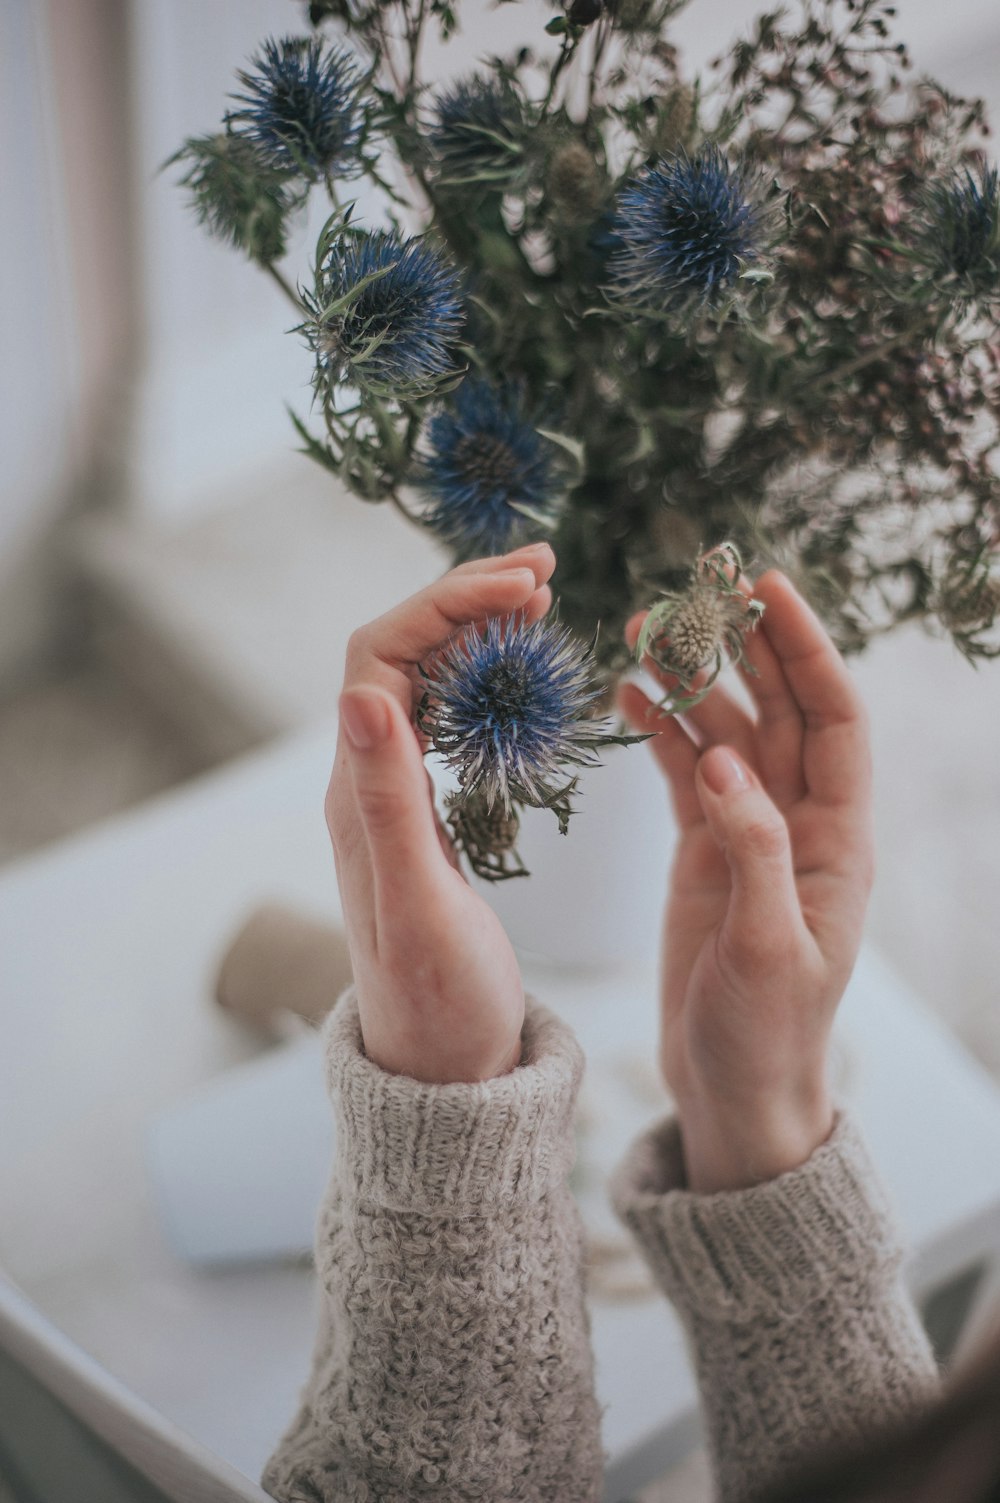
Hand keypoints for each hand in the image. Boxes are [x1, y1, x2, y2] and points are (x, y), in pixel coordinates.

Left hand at [326, 543, 554, 1084]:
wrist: (444, 1067)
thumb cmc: (440, 1001)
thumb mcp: (420, 904)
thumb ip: (391, 803)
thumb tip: (362, 694)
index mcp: (358, 793)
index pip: (379, 655)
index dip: (444, 604)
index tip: (524, 585)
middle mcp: (366, 782)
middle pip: (400, 652)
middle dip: (465, 601)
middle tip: (545, 575)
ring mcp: (395, 797)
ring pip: (425, 680)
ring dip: (476, 631)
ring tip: (543, 603)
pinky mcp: (427, 815)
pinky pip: (448, 719)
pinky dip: (487, 679)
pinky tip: (527, 672)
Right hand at [620, 571, 873, 1191]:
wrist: (734, 1091)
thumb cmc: (768, 1034)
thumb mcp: (767, 951)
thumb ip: (752, 852)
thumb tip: (722, 759)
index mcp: (836, 840)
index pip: (835, 720)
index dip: (807, 651)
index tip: (768, 591)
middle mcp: (798, 822)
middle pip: (778, 710)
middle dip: (741, 647)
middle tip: (693, 590)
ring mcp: (746, 832)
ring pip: (722, 731)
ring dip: (687, 680)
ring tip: (638, 630)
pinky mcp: (702, 851)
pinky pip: (681, 771)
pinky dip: (656, 729)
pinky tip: (625, 694)